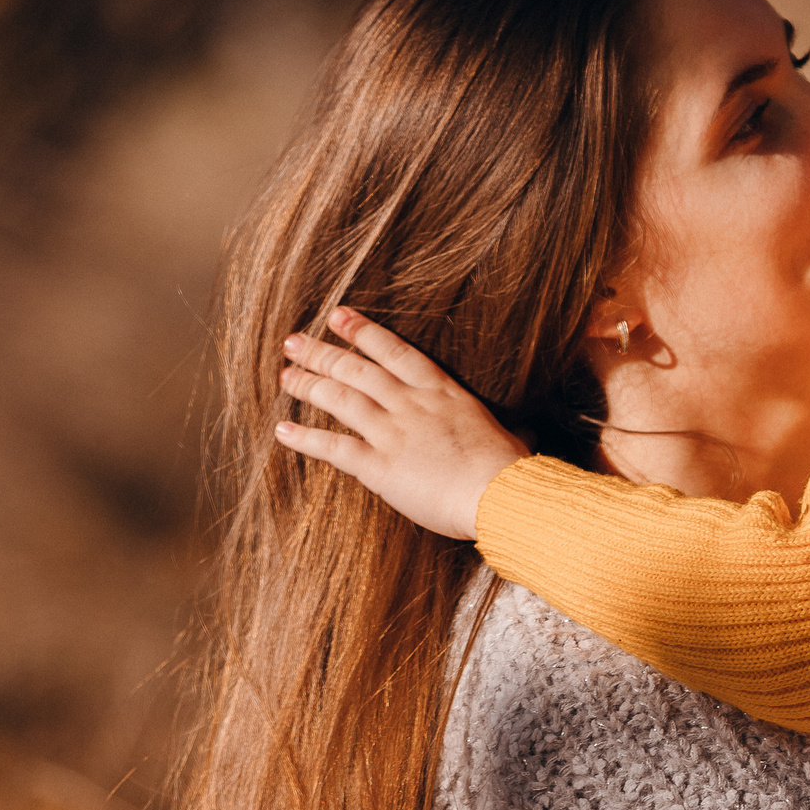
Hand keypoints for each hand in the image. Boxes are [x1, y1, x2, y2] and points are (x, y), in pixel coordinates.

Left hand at [274, 307, 528, 540]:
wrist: (503, 494)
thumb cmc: (511, 470)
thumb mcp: (513, 441)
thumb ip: (510, 435)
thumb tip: (527, 440)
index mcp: (442, 392)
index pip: (393, 351)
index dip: (361, 332)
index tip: (337, 316)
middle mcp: (412, 404)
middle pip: (357, 370)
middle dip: (322, 353)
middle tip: (293, 342)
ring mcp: (394, 433)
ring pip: (341, 400)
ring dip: (309, 386)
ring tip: (286, 376)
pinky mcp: (381, 467)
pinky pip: (334, 448)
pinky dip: (306, 439)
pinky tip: (283, 431)